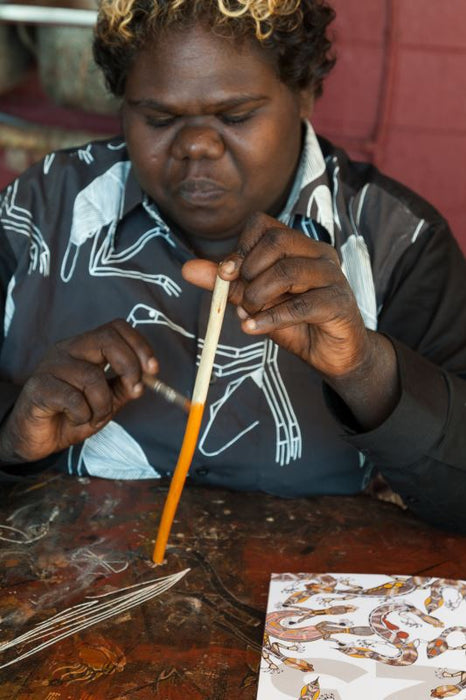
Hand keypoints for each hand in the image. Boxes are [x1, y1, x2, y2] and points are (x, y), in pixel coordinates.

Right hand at [0, 320, 157, 462]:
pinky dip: (83, 415)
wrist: (38, 437)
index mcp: (86, 347)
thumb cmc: (72, 414)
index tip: (153, 370)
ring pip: (92, 377)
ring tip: (94, 416)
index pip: (117, 328)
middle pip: (107, 339)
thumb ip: (125, 387)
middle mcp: (68, 349)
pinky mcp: (39, 386)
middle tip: (133, 391)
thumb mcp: (107, 401)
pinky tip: (75, 418)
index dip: (140, 345)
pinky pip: (73, 399)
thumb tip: (145, 379)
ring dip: (103, 405)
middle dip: (129, 366)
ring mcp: (51, 365)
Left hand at [183, 212, 399, 428]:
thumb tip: (187, 269)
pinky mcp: (338, 303)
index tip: (226, 274)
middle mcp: (318, 253)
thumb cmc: (296, 323)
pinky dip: (270, 319)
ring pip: (288, 271)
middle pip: (276, 241)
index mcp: (298, 245)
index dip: (239, 247)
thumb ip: (227, 285)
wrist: (332, 354)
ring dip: (257, 295)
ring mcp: (332, 277)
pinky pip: (300, 306)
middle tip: (242, 298)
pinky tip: (252, 328)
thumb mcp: (255, 302)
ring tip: (249, 314)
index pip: (263, 225)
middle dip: (249, 270)